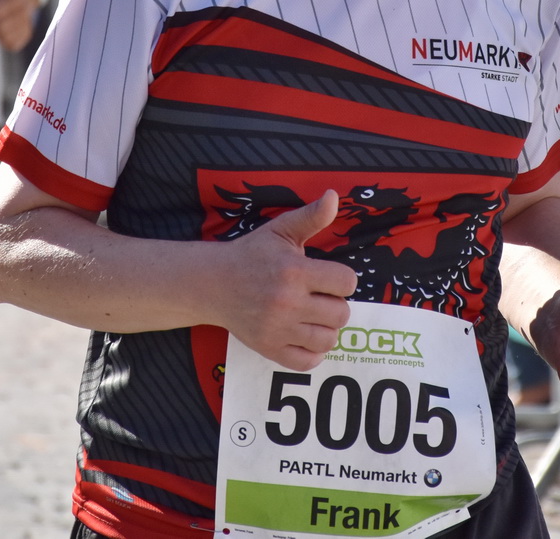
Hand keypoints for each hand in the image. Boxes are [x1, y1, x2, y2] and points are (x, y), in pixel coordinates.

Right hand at [216, 190, 358, 370]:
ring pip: (329, 339)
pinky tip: (304, 336)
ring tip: (313, 316)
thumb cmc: (251, 254)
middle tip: (319, 297)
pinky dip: (312, 353)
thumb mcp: (280, 230)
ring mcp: (278, 329)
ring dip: (326, 328)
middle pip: (342, 313)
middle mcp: (287, 302)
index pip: (347, 282)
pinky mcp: (269, 349)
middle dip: (335, 304)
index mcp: (294, 271)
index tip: (328, 277)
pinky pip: (308, 363)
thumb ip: (311, 216)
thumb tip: (334, 196)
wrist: (213, 283)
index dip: (342, 279)